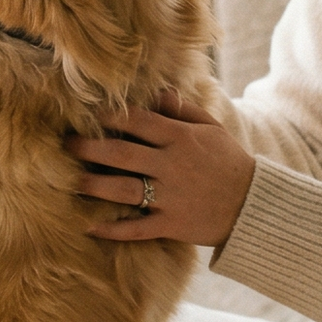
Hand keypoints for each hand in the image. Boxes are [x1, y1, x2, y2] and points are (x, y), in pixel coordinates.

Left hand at [66, 90, 255, 247]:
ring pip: (124, 189)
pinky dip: (113, 229)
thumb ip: (183, 111)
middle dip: (91, 148)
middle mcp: (172, 166)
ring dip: (95, 185)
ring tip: (73, 181)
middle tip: (67, 145)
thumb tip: (158, 92)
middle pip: (122, 154)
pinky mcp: (172, 224)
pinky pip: (137, 228)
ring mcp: (171, 197)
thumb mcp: (211, 129)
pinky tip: (89, 225)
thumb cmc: (229, 161)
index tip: (89, 114)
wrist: (254, 204)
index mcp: (181, 139)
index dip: (111, 116)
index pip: (139, 121)